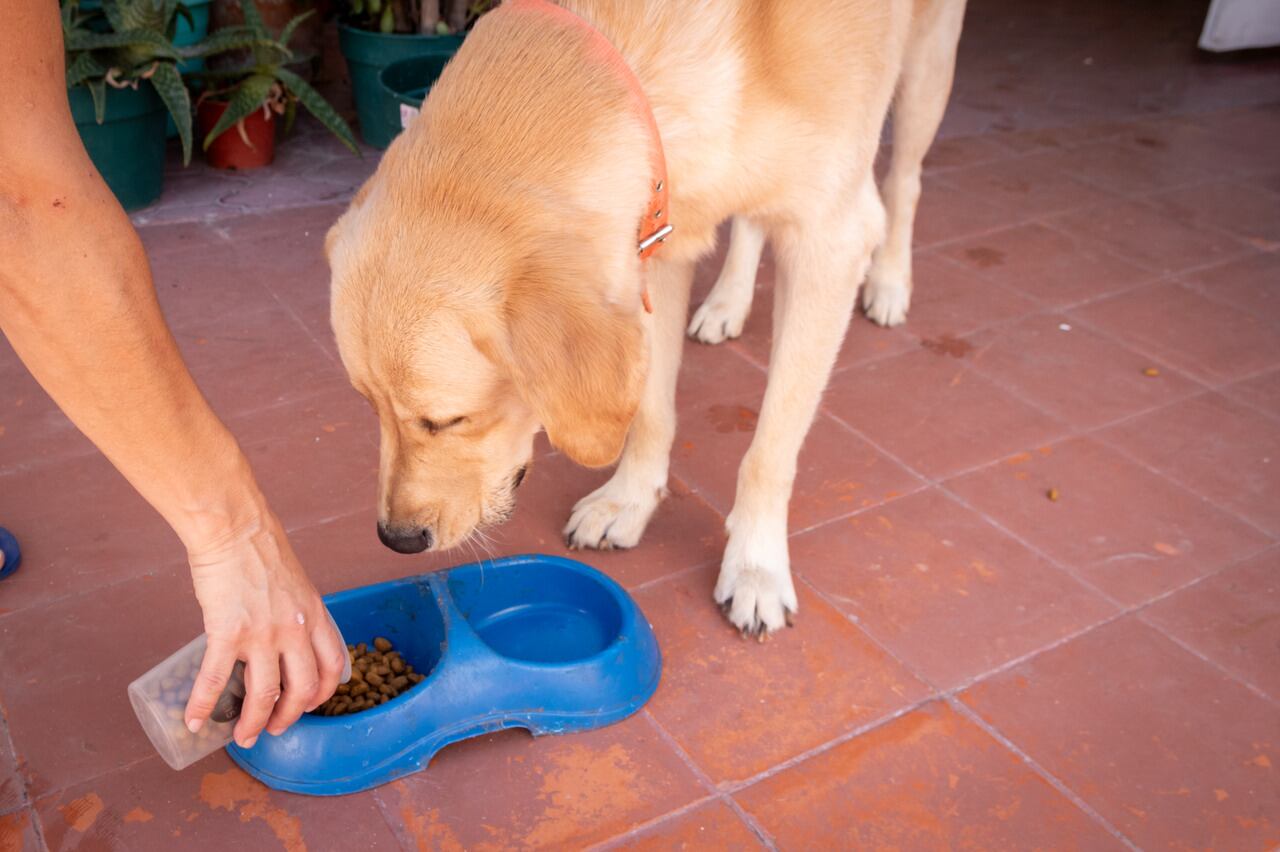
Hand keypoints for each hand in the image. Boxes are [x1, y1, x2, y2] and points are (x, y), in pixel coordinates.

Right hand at [182, 508, 345, 747]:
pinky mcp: (228, 632)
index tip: (310, 705)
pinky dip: (203, 706)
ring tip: (242, 737)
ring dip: (252, 723)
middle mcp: (295, 629)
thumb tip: (284, 633)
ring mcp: (263, 634)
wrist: (234, 528)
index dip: (323, 693)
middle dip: (289, 717)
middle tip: (274, 729)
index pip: (333, 666)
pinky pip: (215, 680)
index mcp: (315, 616)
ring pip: (263, 695)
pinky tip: (194, 721)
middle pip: (302, 689)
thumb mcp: (297, 582)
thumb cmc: (260, 549)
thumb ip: (296, 611)